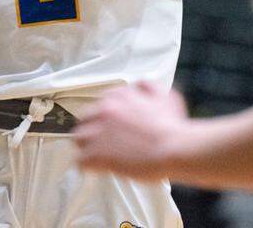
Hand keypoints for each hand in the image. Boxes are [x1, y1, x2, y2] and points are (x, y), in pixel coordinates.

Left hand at [74, 81, 189, 180]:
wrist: (174, 148)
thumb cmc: (172, 125)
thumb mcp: (165, 96)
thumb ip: (148, 87)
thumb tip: (138, 85)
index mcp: (118, 96)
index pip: (101, 103)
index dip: (106, 117)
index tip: (113, 126)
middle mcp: (105, 110)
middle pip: (85, 118)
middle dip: (92, 129)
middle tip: (103, 141)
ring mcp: (98, 132)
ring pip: (79, 138)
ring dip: (87, 146)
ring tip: (97, 155)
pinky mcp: (96, 154)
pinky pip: (80, 161)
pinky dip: (88, 165)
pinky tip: (97, 168)